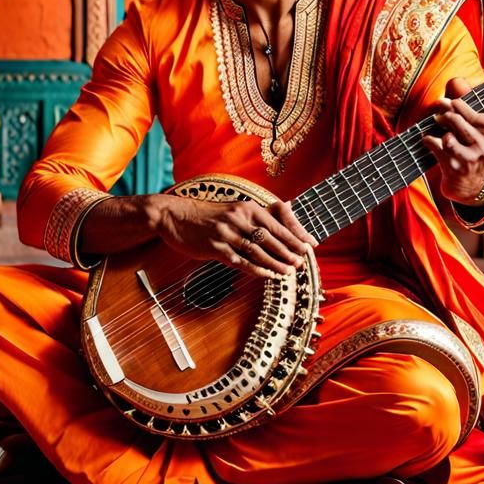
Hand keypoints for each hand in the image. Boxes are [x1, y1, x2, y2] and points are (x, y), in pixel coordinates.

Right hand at [156, 195, 316, 278]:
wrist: (173, 215)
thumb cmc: (204, 214)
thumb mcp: (232, 208)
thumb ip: (257, 213)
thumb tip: (286, 211)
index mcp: (246, 207)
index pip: (277, 222)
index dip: (295, 235)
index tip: (310, 245)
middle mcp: (238, 218)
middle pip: (270, 237)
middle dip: (289, 251)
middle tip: (303, 262)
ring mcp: (226, 233)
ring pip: (257, 250)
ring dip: (275, 262)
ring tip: (289, 271)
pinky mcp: (214, 248)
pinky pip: (239, 261)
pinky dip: (255, 269)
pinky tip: (267, 275)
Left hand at [422, 77, 483, 204]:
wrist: (471, 186)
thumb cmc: (471, 150)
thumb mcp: (475, 130)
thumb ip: (465, 105)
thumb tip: (456, 80)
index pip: (473, 111)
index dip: (457, 104)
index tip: (448, 103)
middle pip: (456, 120)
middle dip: (444, 113)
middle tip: (438, 114)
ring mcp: (470, 158)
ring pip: (447, 135)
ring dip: (437, 127)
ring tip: (436, 127)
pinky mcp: (455, 167)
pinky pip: (436, 146)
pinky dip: (428, 140)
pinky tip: (427, 139)